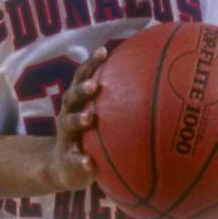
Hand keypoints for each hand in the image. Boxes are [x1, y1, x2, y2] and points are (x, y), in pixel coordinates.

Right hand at [48, 48, 107, 190]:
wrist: (62, 167)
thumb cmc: (88, 137)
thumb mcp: (99, 119)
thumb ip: (118, 104)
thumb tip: (155, 87)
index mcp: (77, 103)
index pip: (82, 78)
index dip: (91, 64)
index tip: (104, 51)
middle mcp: (67, 115)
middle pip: (72, 96)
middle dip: (82, 89)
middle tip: (94, 85)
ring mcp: (65, 137)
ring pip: (68, 124)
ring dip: (77, 119)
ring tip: (88, 117)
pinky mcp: (67, 160)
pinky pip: (73, 160)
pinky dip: (80, 161)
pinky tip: (88, 163)